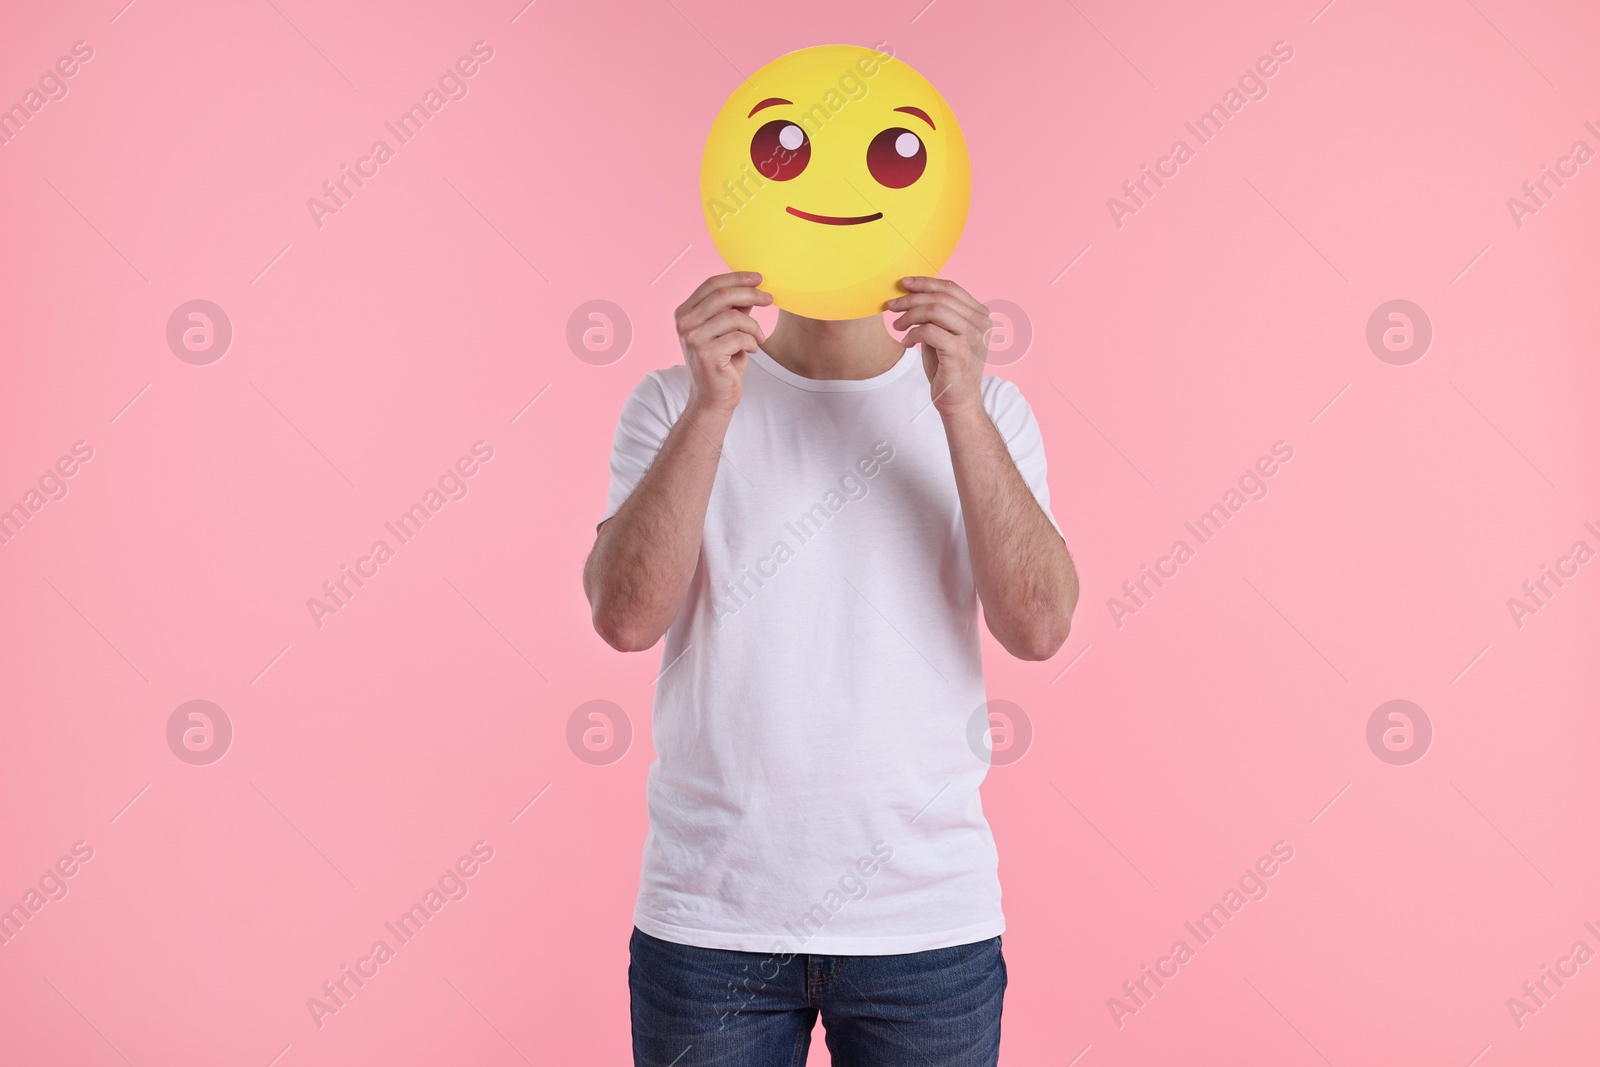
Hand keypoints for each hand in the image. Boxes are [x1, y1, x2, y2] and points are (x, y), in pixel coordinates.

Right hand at [675, 272, 770, 416]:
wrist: (713, 398)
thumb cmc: (723, 363)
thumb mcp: (728, 330)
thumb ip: (735, 308)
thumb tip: (752, 286)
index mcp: (685, 312)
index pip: (712, 285)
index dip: (737, 277)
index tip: (759, 278)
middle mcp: (684, 323)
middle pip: (722, 295)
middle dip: (751, 294)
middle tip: (770, 299)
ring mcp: (692, 338)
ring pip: (734, 317)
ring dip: (754, 327)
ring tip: (759, 338)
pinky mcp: (705, 353)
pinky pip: (739, 337)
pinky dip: (752, 342)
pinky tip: (752, 351)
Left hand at [888, 277, 990, 417]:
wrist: (959, 401)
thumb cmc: (949, 367)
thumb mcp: (945, 334)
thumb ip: (937, 314)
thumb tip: (912, 292)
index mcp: (980, 315)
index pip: (951, 288)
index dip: (925, 282)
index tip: (903, 284)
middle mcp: (981, 323)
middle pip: (941, 297)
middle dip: (911, 299)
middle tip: (891, 305)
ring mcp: (973, 337)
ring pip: (935, 310)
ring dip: (910, 315)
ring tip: (897, 325)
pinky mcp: (960, 352)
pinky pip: (929, 331)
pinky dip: (913, 334)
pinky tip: (906, 343)